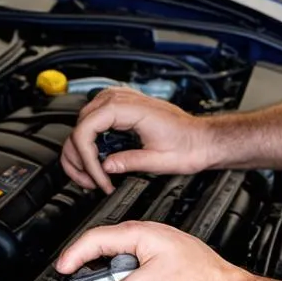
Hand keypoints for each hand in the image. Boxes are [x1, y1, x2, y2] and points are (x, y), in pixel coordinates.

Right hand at [61, 87, 215, 193]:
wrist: (202, 139)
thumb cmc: (189, 145)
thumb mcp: (160, 160)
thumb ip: (130, 162)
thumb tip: (105, 167)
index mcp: (131, 108)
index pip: (86, 128)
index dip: (85, 157)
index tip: (96, 176)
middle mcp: (123, 99)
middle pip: (80, 126)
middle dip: (80, 158)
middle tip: (92, 181)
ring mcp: (121, 100)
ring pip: (82, 122)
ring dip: (80, 151)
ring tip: (92, 175)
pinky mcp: (121, 107)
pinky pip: (93, 119)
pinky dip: (89, 141)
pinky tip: (95, 159)